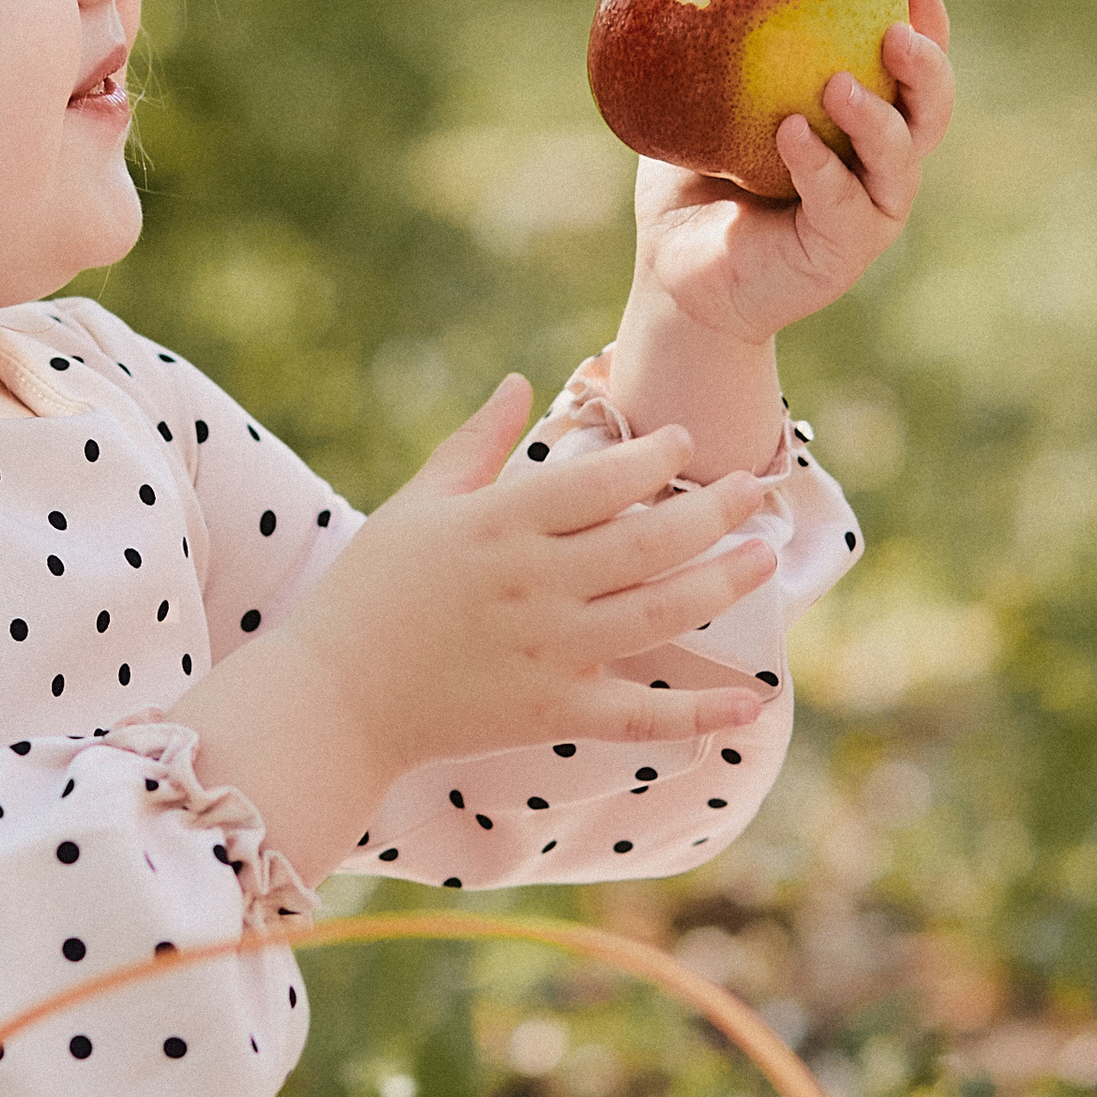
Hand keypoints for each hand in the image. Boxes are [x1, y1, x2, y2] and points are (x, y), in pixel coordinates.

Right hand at [283, 375, 777, 777]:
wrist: (333, 696)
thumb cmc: (369, 591)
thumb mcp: (417, 504)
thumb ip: (474, 444)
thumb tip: (517, 381)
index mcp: (498, 524)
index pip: (598, 480)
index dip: (652, 457)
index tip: (684, 443)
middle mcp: (531, 583)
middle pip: (646, 541)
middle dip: (711, 512)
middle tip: (753, 490)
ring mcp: (545, 649)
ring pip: (656, 613)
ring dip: (720, 586)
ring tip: (763, 559)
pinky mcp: (550, 711)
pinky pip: (638, 715)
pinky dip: (696, 714)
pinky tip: (750, 703)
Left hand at [627, 0, 954, 348]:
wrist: (674, 270)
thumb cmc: (694, 180)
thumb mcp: (706, 105)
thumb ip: (717, 51)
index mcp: (860, 121)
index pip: (911, 67)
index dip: (927, 23)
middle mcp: (877, 165)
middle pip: (931, 110)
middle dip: (926, 66)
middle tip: (895, 31)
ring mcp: (865, 212)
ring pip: (901, 160)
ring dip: (878, 119)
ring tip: (840, 84)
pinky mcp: (839, 252)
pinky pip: (842, 205)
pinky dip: (821, 167)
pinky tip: (792, 135)